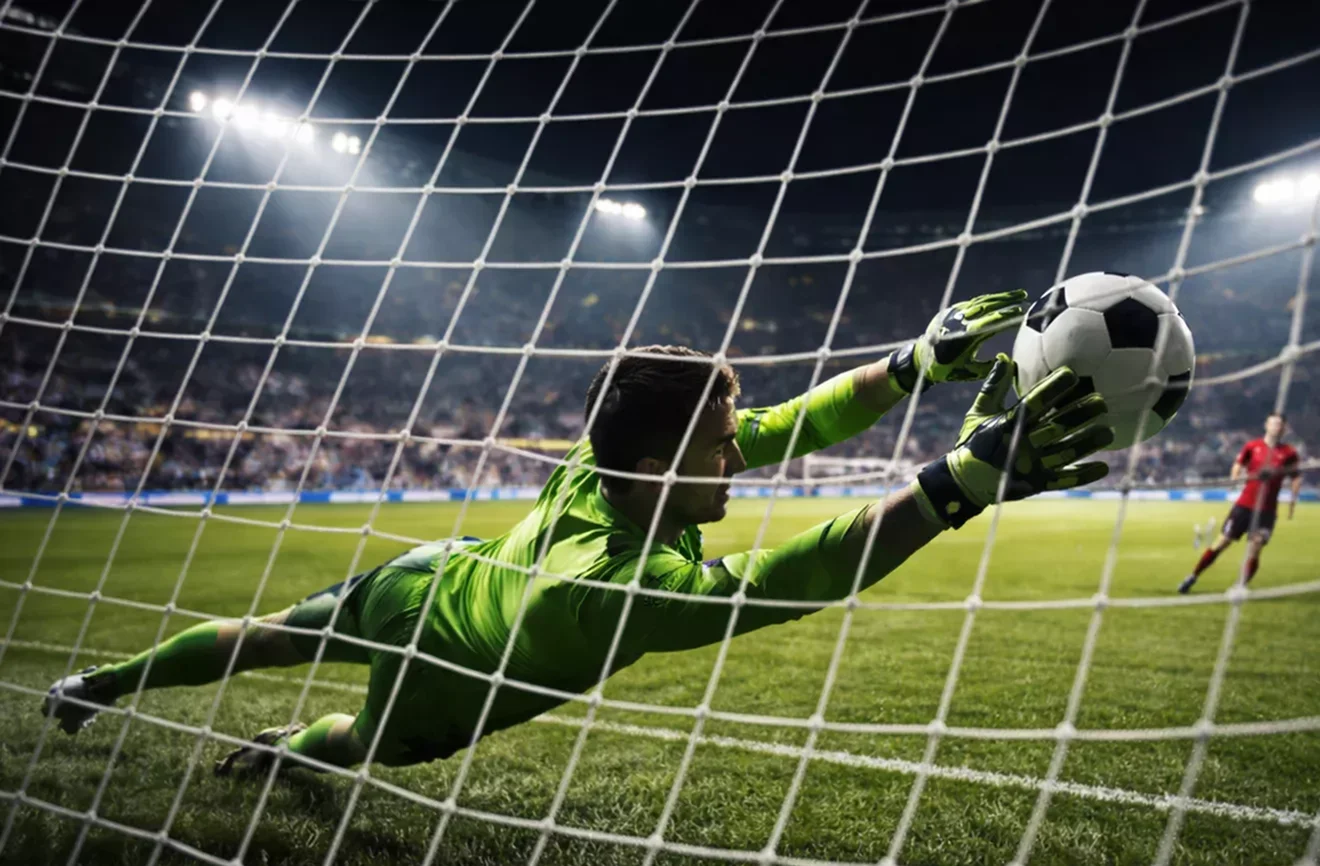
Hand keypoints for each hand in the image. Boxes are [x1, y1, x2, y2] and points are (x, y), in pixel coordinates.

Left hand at [887, 290, 1026, 393]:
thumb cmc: (946, 369)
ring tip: (1019, 294)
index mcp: (964, 336)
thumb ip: (987, 367)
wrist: (921, 358)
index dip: (1005, 316)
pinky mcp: (951, 311)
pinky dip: (988, 299)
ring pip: (981, 301)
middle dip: (1007, 301)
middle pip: (987, 306)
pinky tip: (1001, 299)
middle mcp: (959, 322)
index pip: (989, 322)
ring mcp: (954, 314)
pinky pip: (973, 302)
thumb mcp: (967, 372)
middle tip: (1024, 297)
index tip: (1021, 311)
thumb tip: (1007, 359)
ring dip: (1000, 297)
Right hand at [914, 354, 1113, 527]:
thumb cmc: (973, 442)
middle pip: (1056, 427)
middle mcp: (1021, 445)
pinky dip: (1084, 474)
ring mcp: (1030, 466)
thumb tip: (1005, 357)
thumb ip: (993, 386)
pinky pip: (1064, 479)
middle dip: (1079, 414)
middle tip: (1102, 402)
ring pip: (1064, 452)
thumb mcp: (978, 412)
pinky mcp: (1036, 484)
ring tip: (1108, 432)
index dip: (1052, 388)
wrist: (964, 483)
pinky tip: (1103, 466)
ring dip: (1087, 442)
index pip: (1034, 403)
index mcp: (1007, 425)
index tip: (1071, 374)